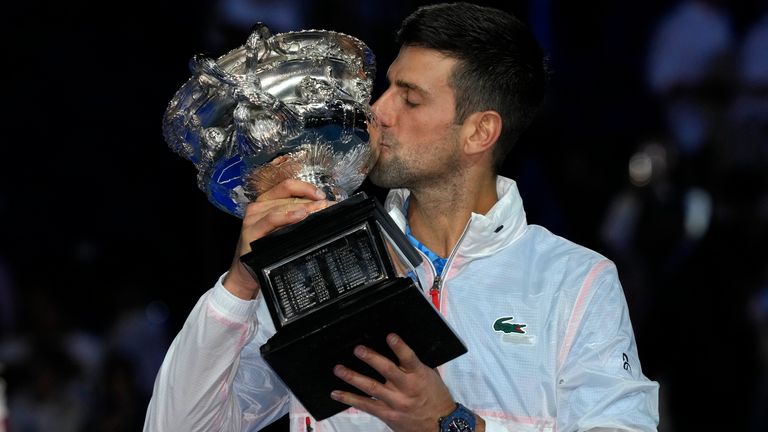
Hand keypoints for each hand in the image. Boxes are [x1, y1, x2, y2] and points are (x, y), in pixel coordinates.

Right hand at [223, 179, 329, 299]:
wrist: (247, 271)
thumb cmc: (266, 249)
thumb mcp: (283, 229)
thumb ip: (297, 217)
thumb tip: (323, 209)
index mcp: (267, 201)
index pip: (288, 187)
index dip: (307, 188)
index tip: (324, 196)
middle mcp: (259, 205)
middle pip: (289, 196)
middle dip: (311, 201)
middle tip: (328, 206)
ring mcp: (254, 217)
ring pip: (282, 205)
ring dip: (304, 207)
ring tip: (319, 210)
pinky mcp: (251, 230)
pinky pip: (272, 218)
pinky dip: (287, 215)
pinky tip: (300, 215)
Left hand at [330, 333, 455, 431]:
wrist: (440, 425)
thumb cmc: (437, 398)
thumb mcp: (431, 376)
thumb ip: (416, 364)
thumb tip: (400, 349)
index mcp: (419, 376)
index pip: (409, 358)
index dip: (400, 347)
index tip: (390, 336)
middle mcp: (406, 388)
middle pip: (387, 371)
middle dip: (371, 359)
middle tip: (358, 350)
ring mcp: (395, 402)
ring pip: (372, 388)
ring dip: (353, 378)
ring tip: (339, 369)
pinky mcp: (387, 414)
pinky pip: (366, 406)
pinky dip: (350, 399)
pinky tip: (337, 393)